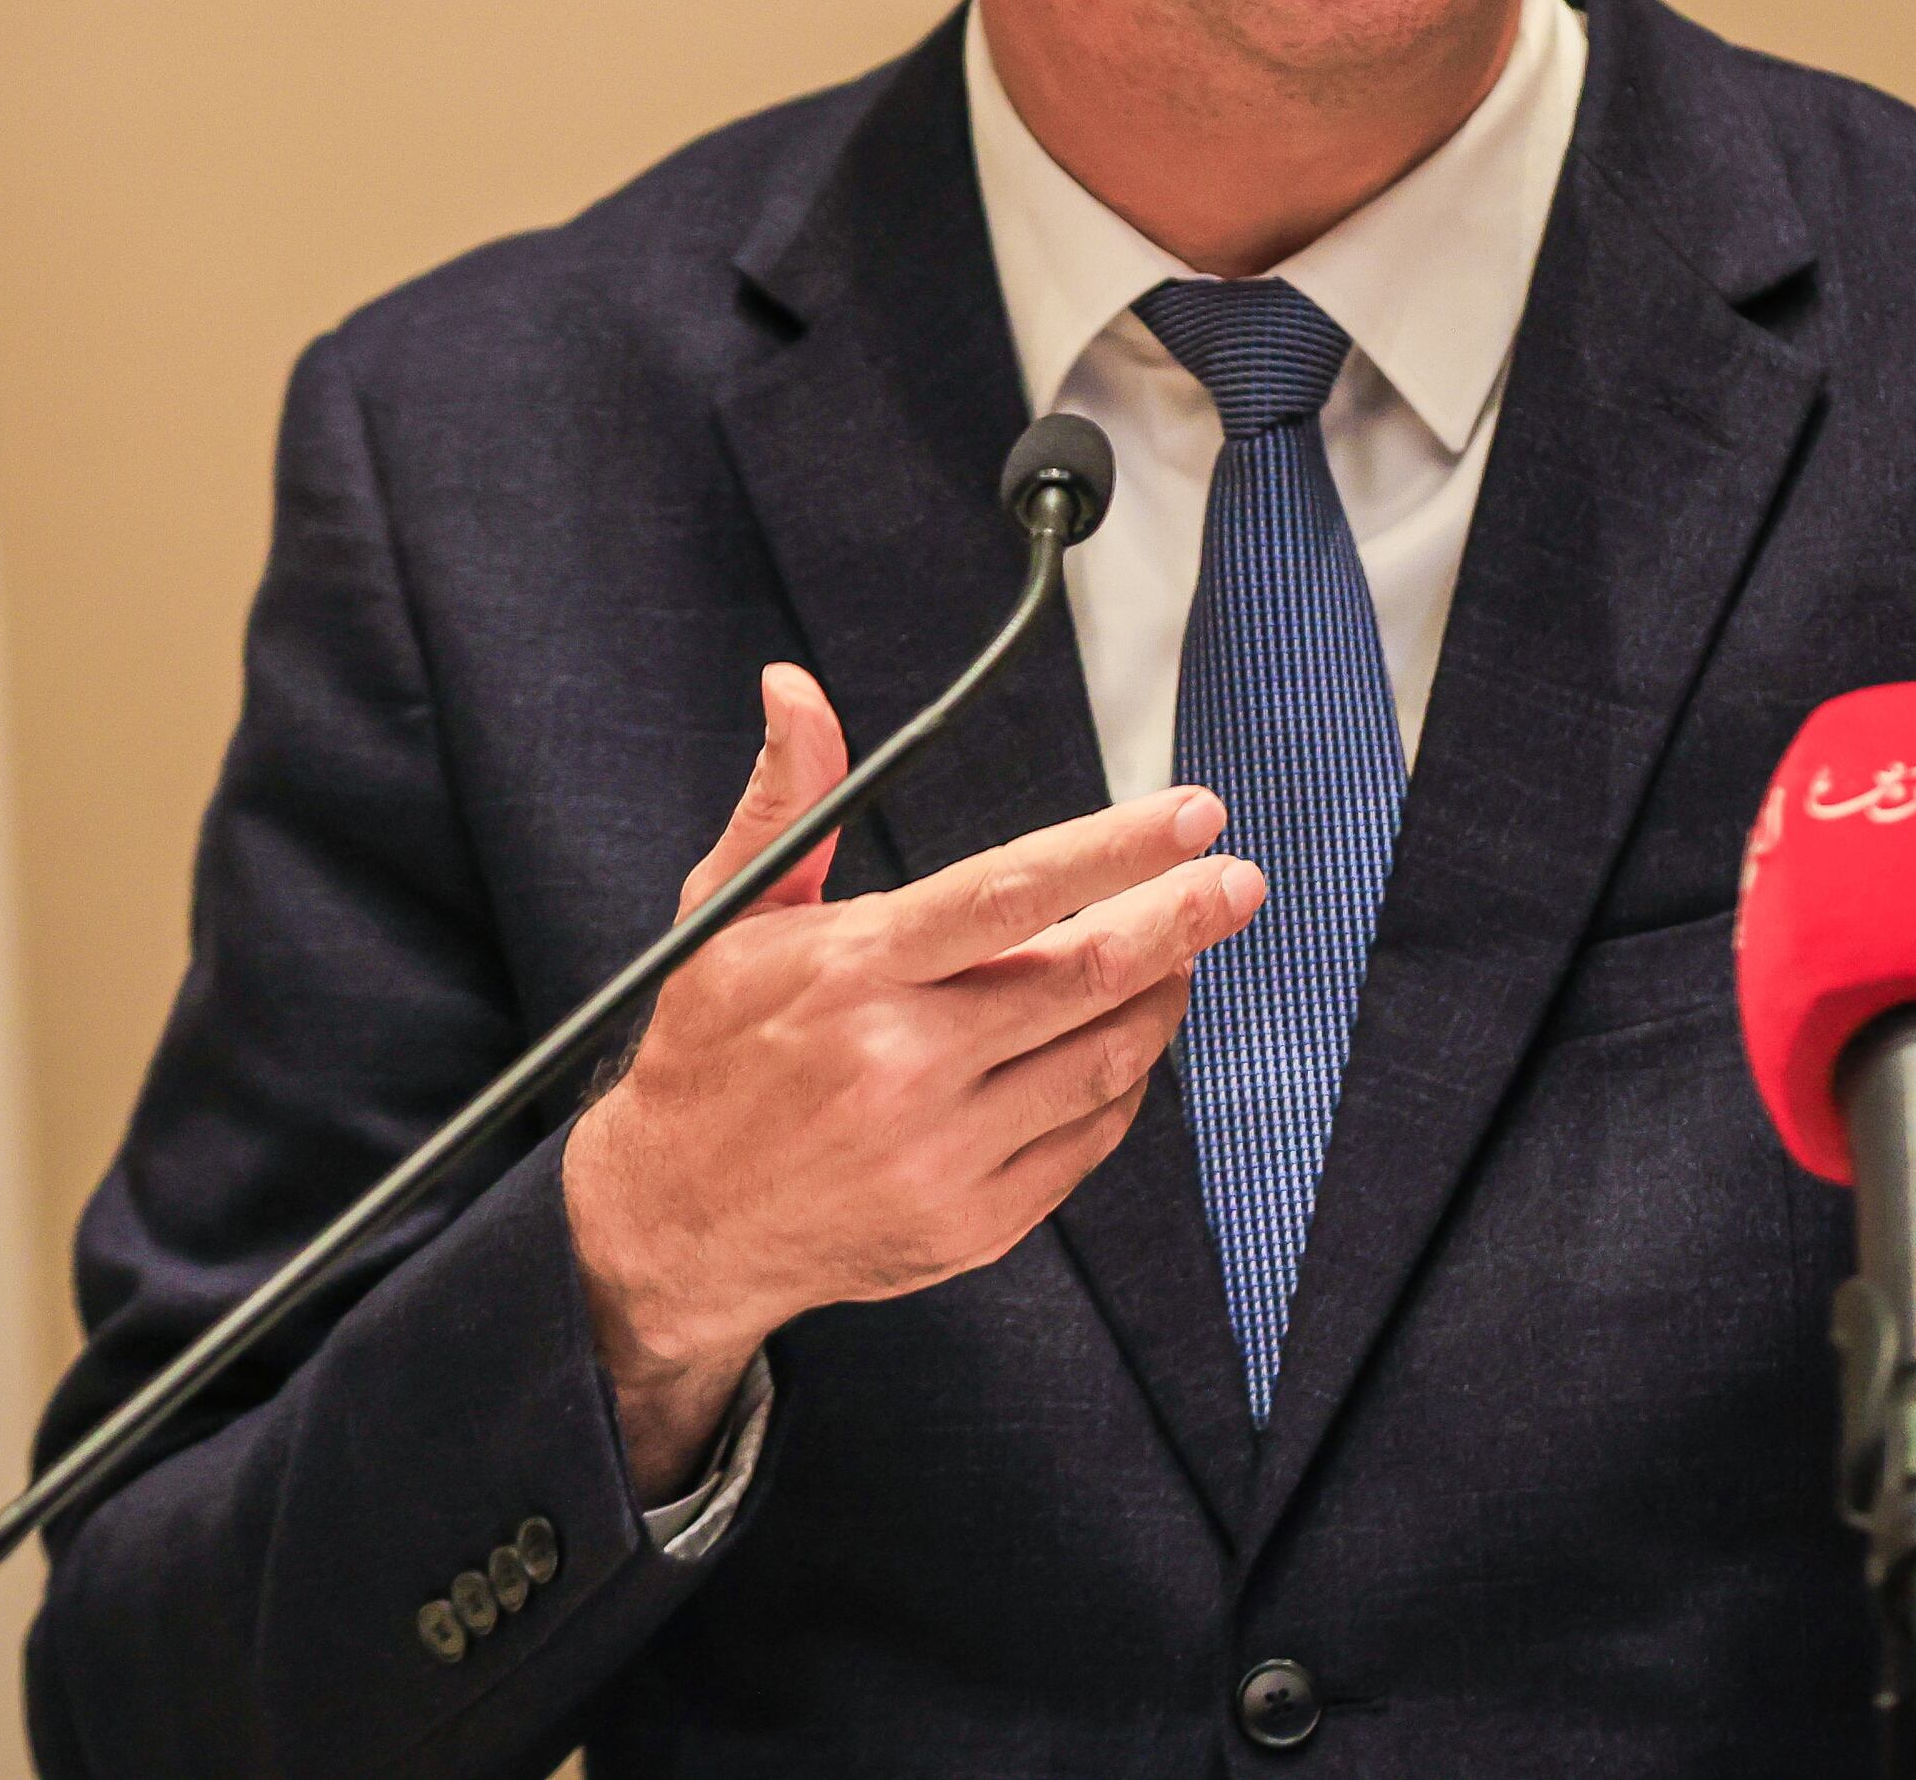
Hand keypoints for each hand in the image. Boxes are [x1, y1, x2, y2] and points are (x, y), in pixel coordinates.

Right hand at [560, 662, 1264, 1490]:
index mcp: (853, 970)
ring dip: (1160, 997)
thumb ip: (789, 799)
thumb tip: (795, 690)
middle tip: (1236, 883)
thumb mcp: (726, 914)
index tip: (1192, 816)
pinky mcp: (971, 1221)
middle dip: (1179, 920)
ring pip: (1102, 1061)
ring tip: (1180, 952)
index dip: (1117, 850)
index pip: (1011, 892)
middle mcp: (904, 1061)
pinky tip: (1120, 1041)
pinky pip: (1086, 1140)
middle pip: (1084, 978)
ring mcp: (944, 1151)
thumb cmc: (710, 1051)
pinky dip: (1121, 1083)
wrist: (678, 1224)